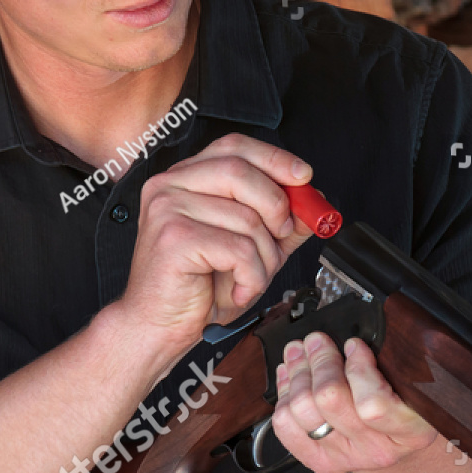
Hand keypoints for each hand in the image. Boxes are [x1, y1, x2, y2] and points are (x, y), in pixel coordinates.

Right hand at [116, 133, 313, 348]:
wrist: (158, 326)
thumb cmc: (197, 288)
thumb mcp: (251, 248)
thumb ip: (279, 222)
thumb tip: (313, 202)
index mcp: (185, 179)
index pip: (233, 146)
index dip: (273, 157)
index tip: (304, 176)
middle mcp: (170, 186)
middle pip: (241, 171)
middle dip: (276, 206)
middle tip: (281, 236)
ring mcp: (167, 210)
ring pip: (246, 217)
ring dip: (265, 256)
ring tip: (252, 276)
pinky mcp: (174, 239)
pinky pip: (238, 249)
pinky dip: (252, 276)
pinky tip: (239, 288)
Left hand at [271, 313, 471, 472]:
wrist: (401, 452)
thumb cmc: (418, 405)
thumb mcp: (446, 382)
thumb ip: (466, 351)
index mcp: (413, 429)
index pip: (374, 405)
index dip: (358, 369)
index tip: (358, 344)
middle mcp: (378, 448)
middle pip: (331, 401)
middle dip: (320, 360)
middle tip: (320, 339)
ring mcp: (345, 457)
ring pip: (303, 410)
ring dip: (298, 373)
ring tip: (302, 349)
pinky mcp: (318, 461)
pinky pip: (285, 428)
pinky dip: (281, 395)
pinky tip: (290, 374)